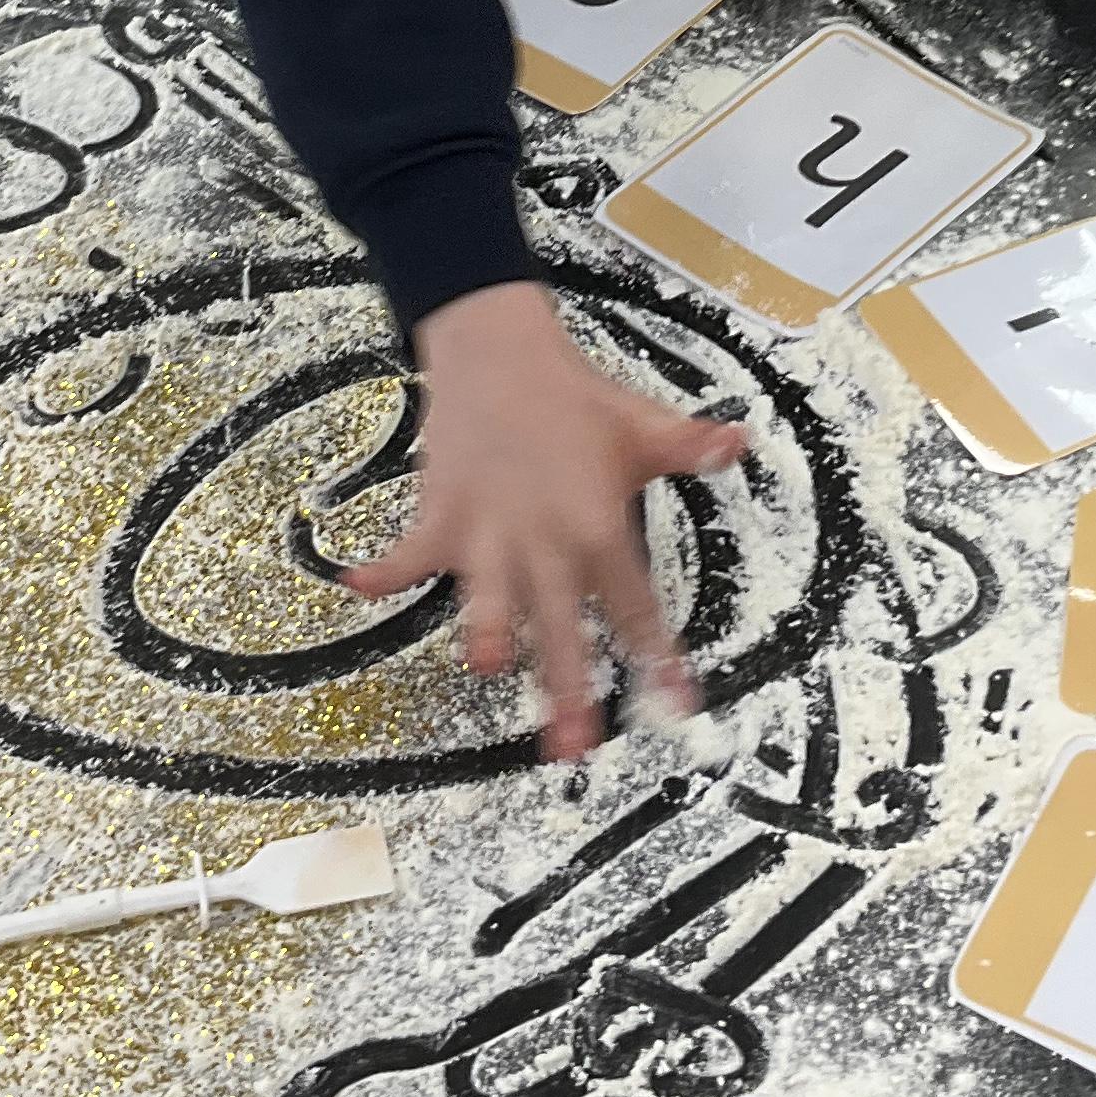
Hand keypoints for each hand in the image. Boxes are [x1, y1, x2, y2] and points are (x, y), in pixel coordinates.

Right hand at [347, 283, 740, 757]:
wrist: (501, 351)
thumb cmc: (575, 397)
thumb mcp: (642, 424)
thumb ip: (689, 447)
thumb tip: (739, 445)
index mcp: (599, 527)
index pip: (636, 604)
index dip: (658, 658)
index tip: (678, 705)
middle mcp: (545, 540)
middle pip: (562, 627)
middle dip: (567, 687)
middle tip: (574, 745)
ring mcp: (488, 532)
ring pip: (489, 599)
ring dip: (487, 632)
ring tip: (488, 665)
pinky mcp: (441, 516)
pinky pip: (408, 552)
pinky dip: (383, 569)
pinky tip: (356, 586)